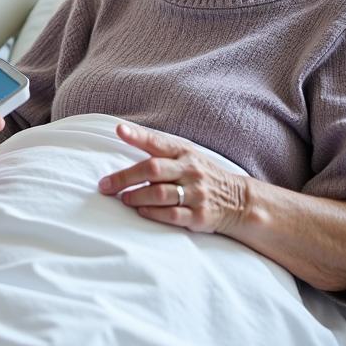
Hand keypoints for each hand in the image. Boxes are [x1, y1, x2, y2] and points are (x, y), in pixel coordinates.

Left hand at [97, 122, 248, 234]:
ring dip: (137, 197)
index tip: (120, 130)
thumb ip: (159, 149)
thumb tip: (123, 135)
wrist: (240, 201)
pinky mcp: (200, 216)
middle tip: (105, 185)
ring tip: (123, 199)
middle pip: (153, 169)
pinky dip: (153, 213)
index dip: (138, 136)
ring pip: (160, 193)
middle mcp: (190, 170)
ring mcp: (196, 193)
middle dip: (125, 177)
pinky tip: (141, 211)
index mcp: (184, 152)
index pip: (157, 142)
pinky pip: (172, 215)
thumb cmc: (201, 175)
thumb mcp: (186, 155)